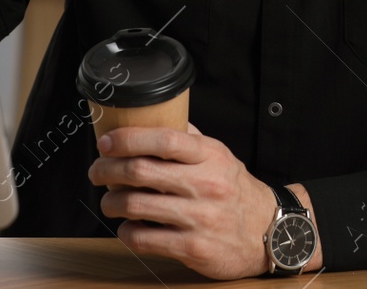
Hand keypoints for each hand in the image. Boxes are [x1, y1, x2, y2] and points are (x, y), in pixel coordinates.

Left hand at [89, 123, 320, 279]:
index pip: (165, 139)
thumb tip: (154, 119)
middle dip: (107, 170)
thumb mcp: (220, 157)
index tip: (107, 142)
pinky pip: (144, 239)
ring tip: (109, 202)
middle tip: (97, 171)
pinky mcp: (193, 247)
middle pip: (141, 172)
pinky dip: (126, 232)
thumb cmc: (237, 191)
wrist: (269, 232)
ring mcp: (200, 217)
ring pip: (136, 207)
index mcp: (210, 156)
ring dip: (111, 203)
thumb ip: (189, 139)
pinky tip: (127, 227)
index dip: (128, 139)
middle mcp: (206, 184)